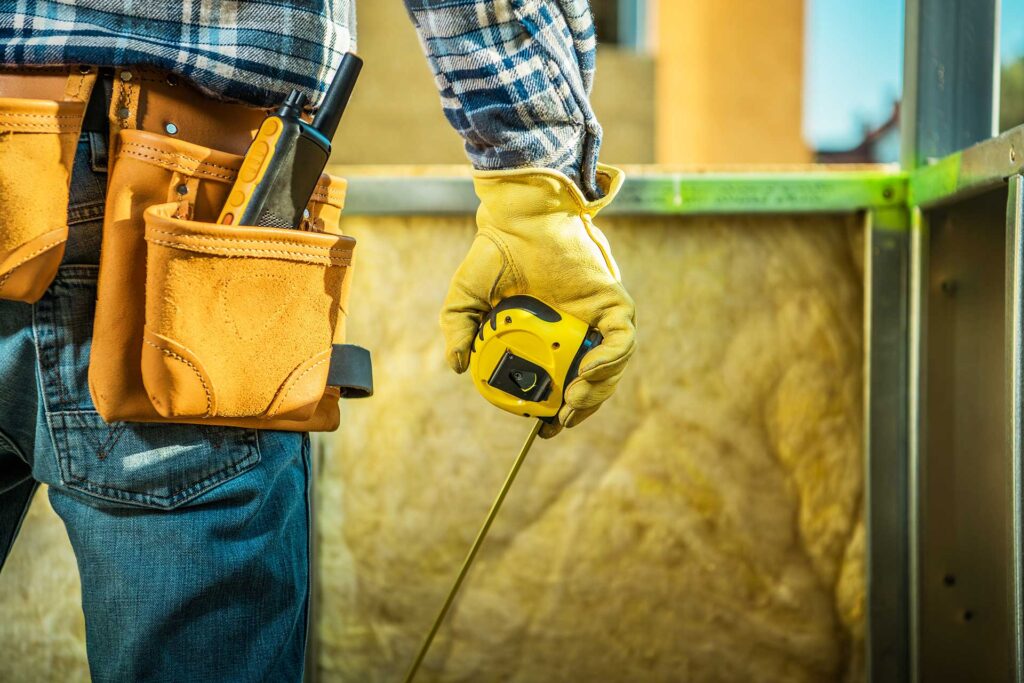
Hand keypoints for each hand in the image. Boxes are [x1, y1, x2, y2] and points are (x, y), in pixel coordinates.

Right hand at [440, 164, 636, 436]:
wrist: (518, 218)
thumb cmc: (495, 253)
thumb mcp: (466, 299)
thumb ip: (460, 331)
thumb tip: (457, 366)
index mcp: (549, 336)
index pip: (560, 382)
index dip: (555, 412)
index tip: (542, 431)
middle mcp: (577, 330)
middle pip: (591, 382)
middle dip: (581, 409)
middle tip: (559, 421)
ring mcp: (597, 317)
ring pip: (612, 367)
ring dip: (597, 392)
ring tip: (571, 402)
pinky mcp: (613, 301)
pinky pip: (622, 339)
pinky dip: (610, 361)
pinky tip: (587, 373)